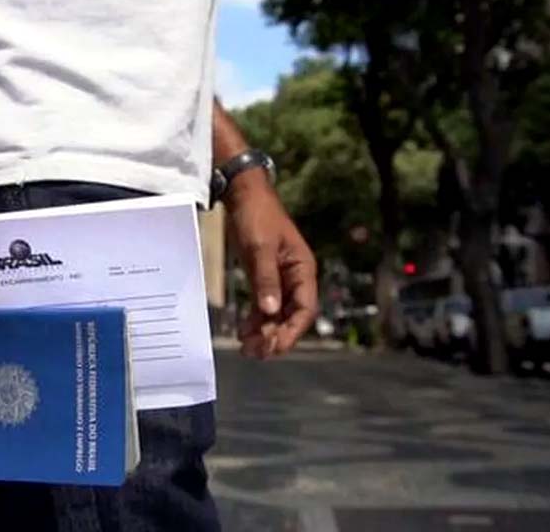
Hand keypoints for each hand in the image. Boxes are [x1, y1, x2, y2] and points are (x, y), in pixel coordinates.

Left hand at [226, 172, 317, 358]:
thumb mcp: (260, 248)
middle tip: (256, 352)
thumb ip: (265, 279)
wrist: (244, 196)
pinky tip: (244, 332)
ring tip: (247, 349)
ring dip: (264, 333)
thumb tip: (270, 312)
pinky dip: (256, 321)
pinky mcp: (264, 278)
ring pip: (276, 315)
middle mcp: (295, 278)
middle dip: (275, 337)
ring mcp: (279, 280)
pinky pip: (263, 306)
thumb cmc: (257, 216)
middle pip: (291, 317)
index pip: (304, 309)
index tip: (274, 346)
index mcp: (303, 270)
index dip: (291, 331)